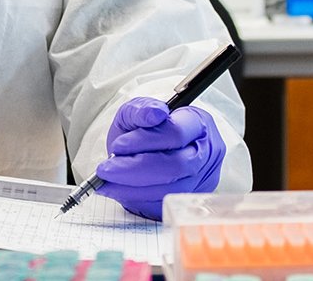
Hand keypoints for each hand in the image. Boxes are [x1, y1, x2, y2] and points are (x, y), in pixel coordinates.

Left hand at [95, 97, 224, 219]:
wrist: (149, 150)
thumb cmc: (146, 130)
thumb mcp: (137, 111)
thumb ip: (142, 108)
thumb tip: (156, 113)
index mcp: (198, 124)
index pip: (177, 132)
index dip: (146, 141)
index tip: (118, 146)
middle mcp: (206, 152)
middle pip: (176, 165)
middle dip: (135, 169)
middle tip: (106, 169)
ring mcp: (202, 178)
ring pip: (170, 189)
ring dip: (132, 187)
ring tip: (107, 180)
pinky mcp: (190, 198)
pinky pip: (165, 204)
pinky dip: (137, 198)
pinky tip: (119, 190)